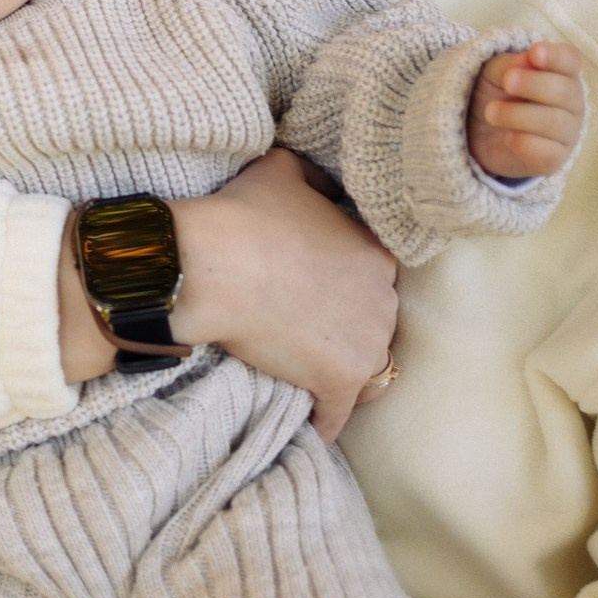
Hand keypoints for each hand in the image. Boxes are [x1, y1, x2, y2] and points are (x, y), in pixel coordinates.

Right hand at [169, 149, 399, 436]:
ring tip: (314, 381)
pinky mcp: (338, 381)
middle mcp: (383, 299)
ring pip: (368, 373)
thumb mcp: (284, 170)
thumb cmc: (245, 215)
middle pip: (376, 326)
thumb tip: (323, 184)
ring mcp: (365, 344)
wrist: (214, 265)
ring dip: (345, 377)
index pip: (375, 280)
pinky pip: (337, 414)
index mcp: (375, 253)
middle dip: (350, 331)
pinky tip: (310, 427)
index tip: (320, 295)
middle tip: (309, 335)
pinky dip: (323, 422)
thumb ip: (314, 178)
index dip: (347, 288)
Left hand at [469, 41, 585, 180]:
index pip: (570, 60)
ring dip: (519, 115)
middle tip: (507, 82)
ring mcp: (566, 133)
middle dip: (533, 84)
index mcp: (562, 74)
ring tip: (491, 112)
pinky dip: (526, 144)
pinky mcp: (553, 159)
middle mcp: (571, 103)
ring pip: (554, 122)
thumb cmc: (499, 93)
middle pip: (565, 90)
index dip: (555, 56)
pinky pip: (547, 154)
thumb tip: (526, 60)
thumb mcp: (497, 72)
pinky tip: (508, 137)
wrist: (481, 132)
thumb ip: (511, 65)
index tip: (534, 53)